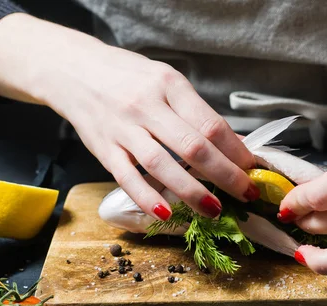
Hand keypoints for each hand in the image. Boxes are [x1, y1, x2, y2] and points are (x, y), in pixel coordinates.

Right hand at [0, 14, 258, 220]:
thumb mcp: (166, 81)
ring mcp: (123, 129)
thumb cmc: (128, 77)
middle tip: (246, 193)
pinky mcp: (103, 148)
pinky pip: (127, 178)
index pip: (211, 124)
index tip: (252, 169)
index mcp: (170, 85)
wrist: (74, 70)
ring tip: (215, 209)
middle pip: (194, 148)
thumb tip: (233, 145)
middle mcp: (147, 106)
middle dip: (226, 175)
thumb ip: (194, 112)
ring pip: (163, 166)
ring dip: (193, 192)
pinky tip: (165, 212)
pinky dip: (147, 198)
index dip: (237, 151)